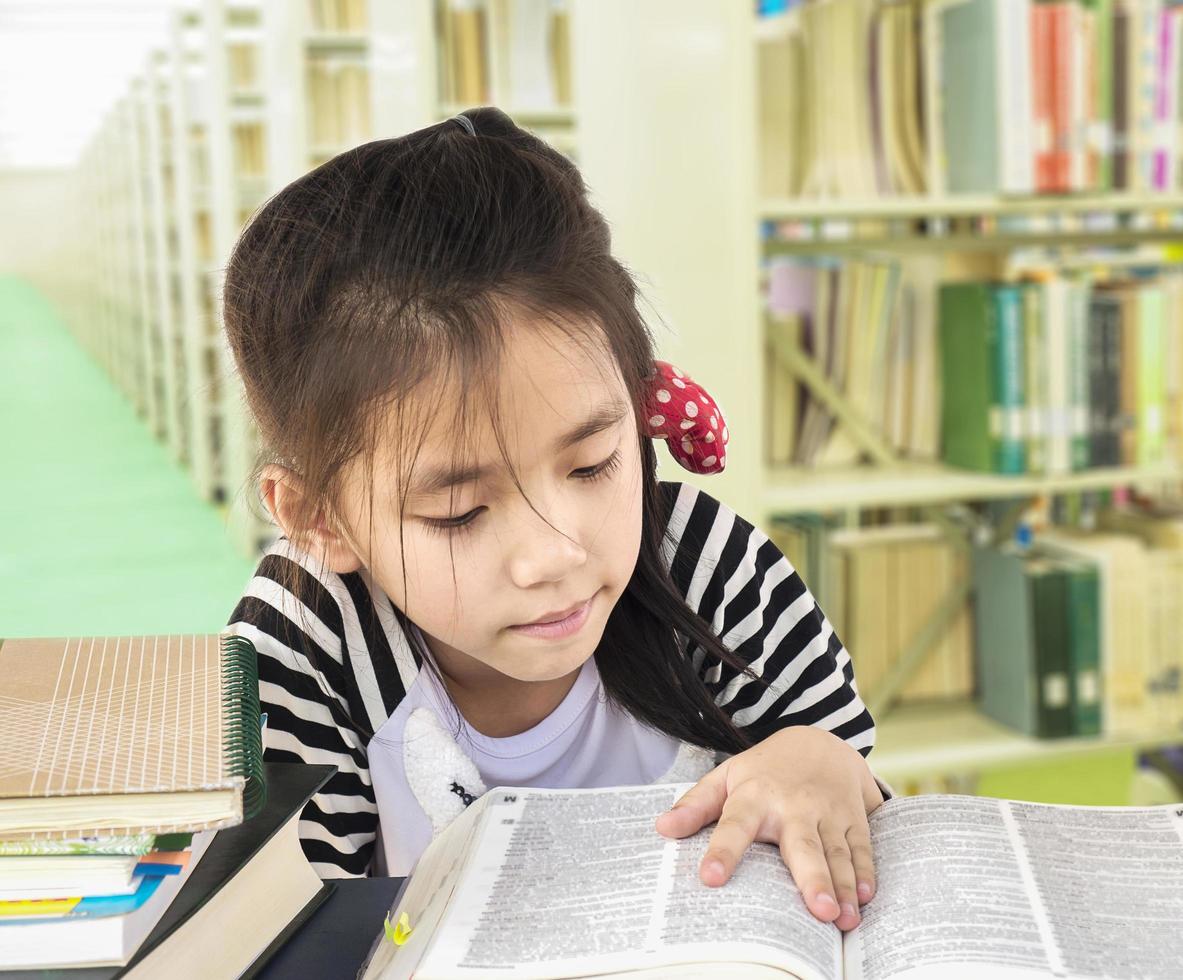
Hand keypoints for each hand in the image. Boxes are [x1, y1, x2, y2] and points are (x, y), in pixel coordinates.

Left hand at [654, 725, 883, 931]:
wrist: (820, 741)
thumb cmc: (765, 770)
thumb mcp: (727, 777)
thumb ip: (696, 804)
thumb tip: (661, 828)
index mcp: (755, 797)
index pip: (735, 825)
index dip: (723, 851)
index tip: (710, 878)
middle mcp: (794, 807)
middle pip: (801, 845)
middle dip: (811, 878)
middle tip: (817, 910)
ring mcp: (828, 813)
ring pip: (836, 853)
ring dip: (843, 886)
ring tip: (842, 918)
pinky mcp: (854, 818)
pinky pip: (862, 848)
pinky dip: (866, 872)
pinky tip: (865, 897)